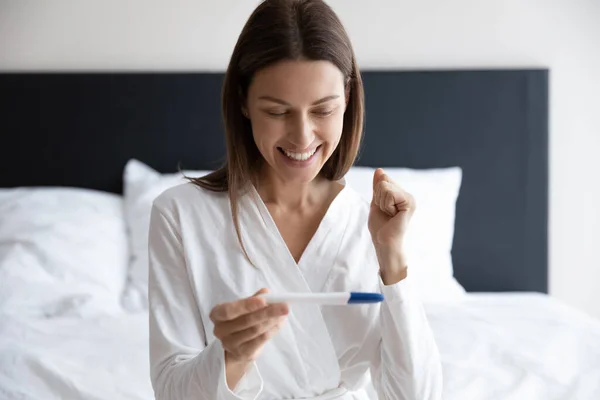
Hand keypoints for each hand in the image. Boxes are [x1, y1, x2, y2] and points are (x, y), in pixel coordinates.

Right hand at [209, 288, 287, 364]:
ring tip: (284, 313)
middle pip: (246, 321)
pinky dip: (273, 330)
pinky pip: (261, 340)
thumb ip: (254, 299)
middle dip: (268, 312)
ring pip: (256, 330)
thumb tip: (267, 292)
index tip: (264, 300)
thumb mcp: (243, 307)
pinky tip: (280, 323)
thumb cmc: (239, 320)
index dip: (247, 305)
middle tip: (284, 306)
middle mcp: (220, 330)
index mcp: (217, 315)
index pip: (229, 310)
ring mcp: (230, 344)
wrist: (236, 345)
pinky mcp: (242, 353)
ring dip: (273, 320)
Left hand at [368, 168, 414, 283]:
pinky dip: (385, 205)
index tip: (383, 209)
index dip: (377, 194)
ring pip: (385, 186)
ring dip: (382, 203)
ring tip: (389, 215)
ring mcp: (410, 198)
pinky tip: (393, 215)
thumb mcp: (376, 203)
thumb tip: (379, 170)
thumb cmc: (381, 227)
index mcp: (401, 195)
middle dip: (378, 198)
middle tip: (386, 213)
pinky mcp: (410, 203)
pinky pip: (389, 193)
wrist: (385, 243)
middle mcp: (408, 195)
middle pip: (383, 181)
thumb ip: (378, 187)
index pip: (383, 179)